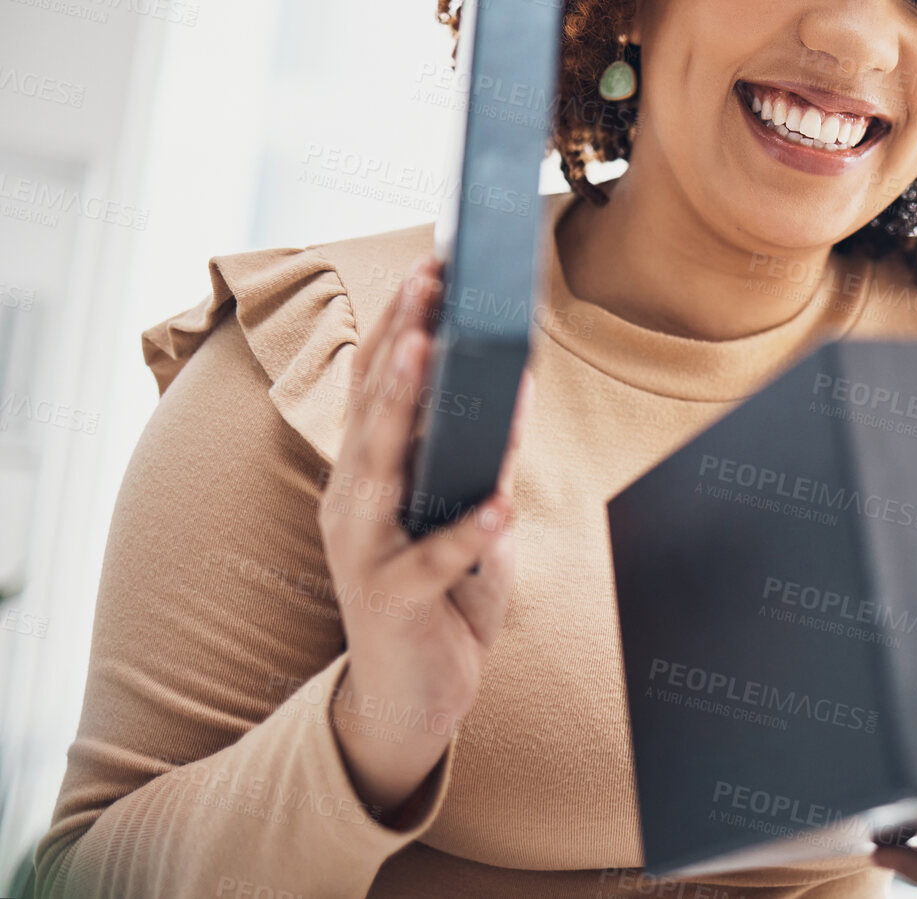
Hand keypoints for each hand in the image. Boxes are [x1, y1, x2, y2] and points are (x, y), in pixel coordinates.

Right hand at [317, 253, 532, 824]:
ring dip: (406, 405)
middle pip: (374, 404)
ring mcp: (364, 549)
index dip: (401, 322)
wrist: (410, 698)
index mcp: (369, 472)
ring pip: (382, 466)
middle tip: (427, 280)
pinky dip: (466, 533)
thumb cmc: (441, 594)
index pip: (378, 383)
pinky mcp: (392, 599)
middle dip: (402, 337)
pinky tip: (497, 507)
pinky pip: (432, 560)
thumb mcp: (462, 516)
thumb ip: (476, 463)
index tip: (429, 266)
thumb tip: (515, 395)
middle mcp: (354, 500)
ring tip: (431, 351)